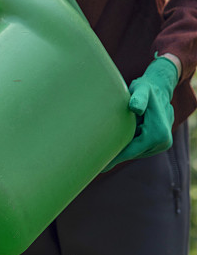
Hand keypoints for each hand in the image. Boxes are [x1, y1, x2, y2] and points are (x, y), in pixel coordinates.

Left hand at [103, 56, 178, 171]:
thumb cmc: (146, 88)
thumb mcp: (142, 89)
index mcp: (158, 133)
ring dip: (120, 150)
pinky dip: (126, 146)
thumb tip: (135, 108)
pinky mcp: (157, 145)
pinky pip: (137, 149)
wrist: (160, 89)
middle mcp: (163, 142)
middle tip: (92, 165)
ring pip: (134, 152)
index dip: (114, 158)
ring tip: (100, 153)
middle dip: (114, 157)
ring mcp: (161, 145)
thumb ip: (138, 98)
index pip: (131, 151)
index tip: (99, 166)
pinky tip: (111, 145)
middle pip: (132, 154)